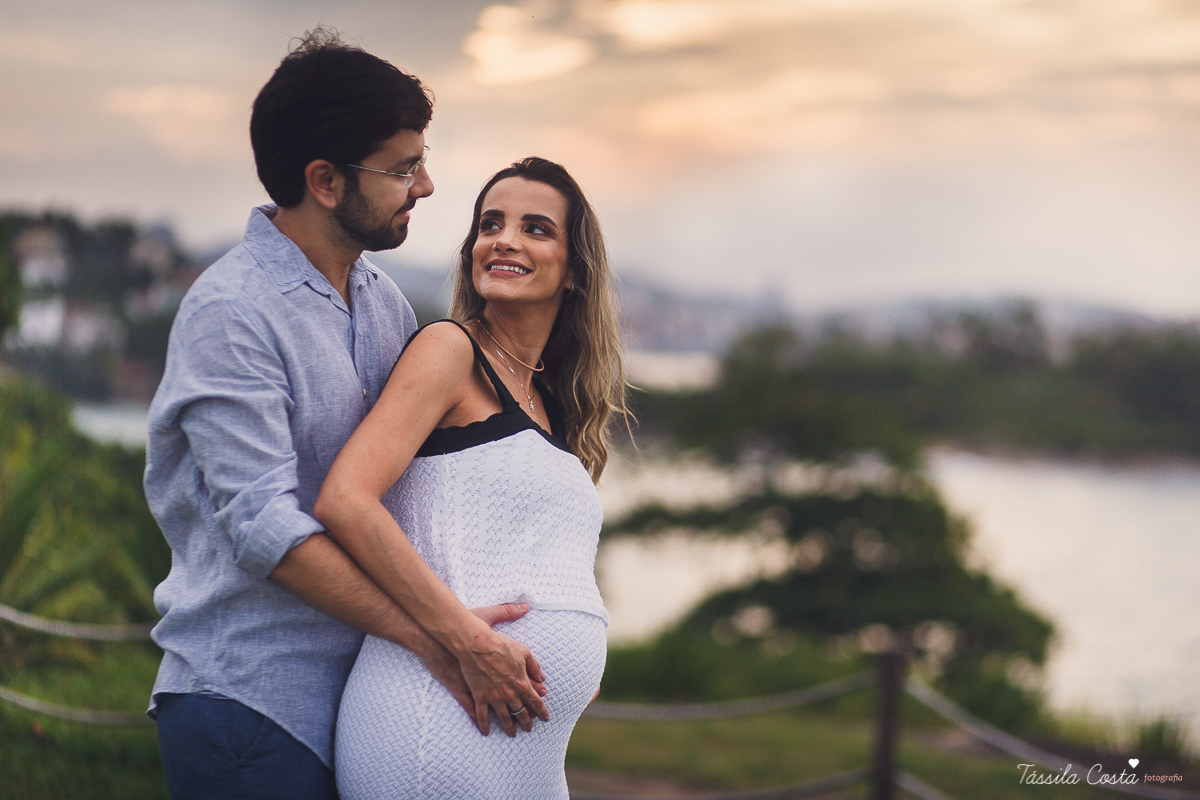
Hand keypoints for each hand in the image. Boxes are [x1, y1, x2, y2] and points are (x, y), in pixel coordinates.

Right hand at [455, 620, 548, 737]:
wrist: (477, 645)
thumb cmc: (501, 645)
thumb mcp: (524, 651)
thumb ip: (534, 666)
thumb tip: (542, 678)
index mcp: (522, 683)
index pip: (535, 702)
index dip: (542, 712)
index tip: (545, 719)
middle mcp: (510, 694)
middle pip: (521, 713)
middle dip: (526, 722)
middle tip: (528, 729)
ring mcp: (494, 697)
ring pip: (504, 718)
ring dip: (509, 728)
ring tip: (512, 734)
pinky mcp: (479, 696)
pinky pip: (482, 716)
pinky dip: (484, 725)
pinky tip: (486, 732)